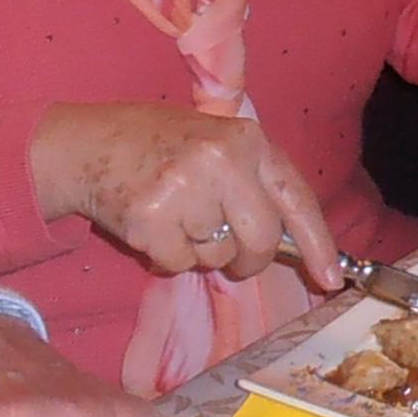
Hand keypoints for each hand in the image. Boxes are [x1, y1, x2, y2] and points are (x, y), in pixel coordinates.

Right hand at [29, 101, 344, 285]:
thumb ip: (252, 181)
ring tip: (175, 215)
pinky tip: (152, 225)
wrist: (86, 143)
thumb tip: (290, 243)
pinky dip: (167, 257)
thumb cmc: (157, 144)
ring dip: (200, 251)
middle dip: (249, 259)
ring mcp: (184, 189)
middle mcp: (221, 161)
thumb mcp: (214, 139)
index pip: (296, 197)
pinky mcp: (151, 220)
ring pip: (218, 256)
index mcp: (245, 138)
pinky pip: (179, 265)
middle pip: (261, 240)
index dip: (318, 242)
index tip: (331, 278)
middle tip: (229, 254)